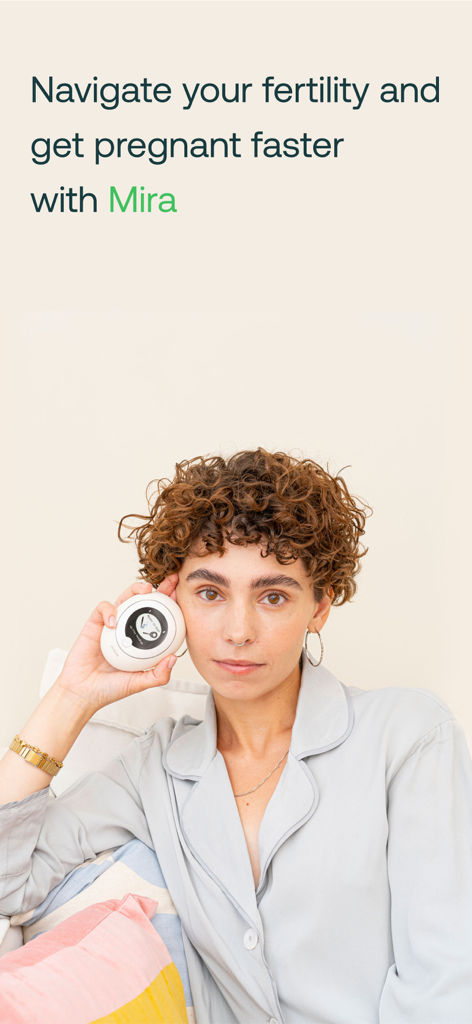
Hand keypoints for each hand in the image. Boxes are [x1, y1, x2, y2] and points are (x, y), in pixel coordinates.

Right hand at [54, 576, 179, 715]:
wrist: (83, 692)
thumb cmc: (110, 688)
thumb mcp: (139, 683)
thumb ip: (158, 675)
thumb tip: (174, 659)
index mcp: (142, 641)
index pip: (160, 618)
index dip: (171, 605)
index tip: (181, 596)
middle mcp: (129, 629)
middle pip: (146, 603)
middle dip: (160, 589)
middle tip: (171, 582)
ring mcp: (112, 625)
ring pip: (125, 598)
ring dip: (135, 590)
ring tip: (146, 590)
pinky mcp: (95, 624)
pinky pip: (102, 609)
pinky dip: (109, 611)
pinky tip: (113, 623)